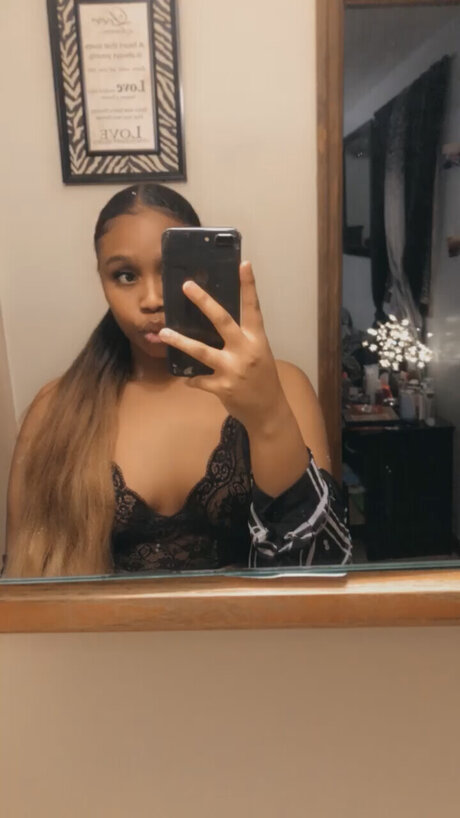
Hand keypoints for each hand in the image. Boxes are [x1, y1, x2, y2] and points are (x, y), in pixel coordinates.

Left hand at [159, 262, 287, 430]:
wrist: (268, 410)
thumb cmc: (262, 378)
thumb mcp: (259, 353)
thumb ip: (242, 338)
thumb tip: (216, 323)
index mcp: (257, 339)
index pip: (252, 308)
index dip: (249, 286)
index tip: (244, 264)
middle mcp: (245, 351)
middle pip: (222, 321)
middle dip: (204, 302)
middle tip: (187, 286)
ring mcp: (233, 369)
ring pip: (202, 351)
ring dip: (181, 342)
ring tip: (165, 332)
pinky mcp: (222, 387)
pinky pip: (199, 379)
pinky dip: (192, 378)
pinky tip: (187, 377)